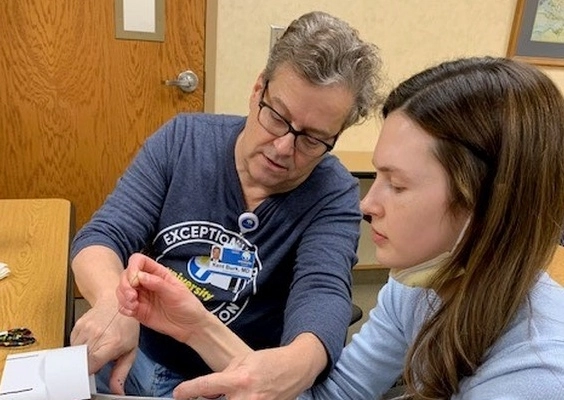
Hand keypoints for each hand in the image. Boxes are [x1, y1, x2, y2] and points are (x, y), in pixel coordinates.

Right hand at [70, 298, 139, 394]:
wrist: (117, 301)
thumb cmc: (126, 325)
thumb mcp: (130, 350)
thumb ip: (121, 372)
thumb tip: (117, 391)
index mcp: (112, 342)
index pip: (91, 365)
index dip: (87, 375)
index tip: (88, 379)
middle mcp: (97, 335)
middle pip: (81, 361)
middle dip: (85, 367)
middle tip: (93, 365)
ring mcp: (86, 329)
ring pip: (75, 353)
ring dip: (82, 356)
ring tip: (95, 349)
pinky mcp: (78, 325)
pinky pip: (72, 343)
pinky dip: (79, 346)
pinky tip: (90, 341)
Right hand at [116, 253, 208, 342]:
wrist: (190, 327)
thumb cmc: (188, 306)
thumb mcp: (177, 293)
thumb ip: (158, 284)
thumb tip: (140, 276)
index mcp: (158, 273)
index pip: (139, 261)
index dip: (133, 267)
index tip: (134, 280)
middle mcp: (147, 282)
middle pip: (126, 275)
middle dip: (125, 285)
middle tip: (132, 296)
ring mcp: (141, 296)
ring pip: (122, 290)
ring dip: (123, 297)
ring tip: (134, 306)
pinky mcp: (138, 309)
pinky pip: (123, 305)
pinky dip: (123, 307)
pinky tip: (133, 312)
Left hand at [172, 334, 326, 399]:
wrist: (295, 369)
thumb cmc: (268, 361)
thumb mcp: (243, 360)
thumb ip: (223, 375)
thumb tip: (206, 391)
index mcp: (240, 379)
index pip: (207, 386)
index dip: (188, 391)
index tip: (178, 393)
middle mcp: (247, 398)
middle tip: (200, 397)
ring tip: (226, 394)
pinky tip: (236, 396)